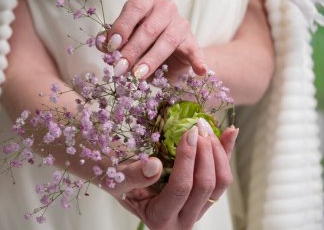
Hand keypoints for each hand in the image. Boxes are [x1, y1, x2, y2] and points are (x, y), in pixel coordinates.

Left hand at [98, 0, 206, 79]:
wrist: (169, 52)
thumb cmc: (142, 42)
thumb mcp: (125, 40)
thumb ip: (113, 41)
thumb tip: (101, 43)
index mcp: (146, 2)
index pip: (134, 8)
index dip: (122, 27)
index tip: (112, 46)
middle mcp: (165, 9)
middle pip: (149, 28)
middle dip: (132, 50)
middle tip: (120, 68)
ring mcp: (181, 24)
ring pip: (167, 41)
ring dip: (151, 60)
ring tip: (139, 76)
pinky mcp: (192, 41)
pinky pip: (195, 50)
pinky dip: (198, 60)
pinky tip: (200, 71)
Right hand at [106, 123, 238, 229]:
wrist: (120, 182)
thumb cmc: (115, 179)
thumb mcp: (116, 179)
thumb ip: (132, 176)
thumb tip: (155, 165)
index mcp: (159, 217)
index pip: (181, 188)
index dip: (188, 158)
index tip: (189, 132)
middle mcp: (182, 220)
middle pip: (205, 185)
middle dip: (205, 152)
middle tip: (198, 126)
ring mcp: (196, 210)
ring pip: (220, 184)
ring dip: (218, 152)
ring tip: (206, 128)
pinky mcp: (204, 199)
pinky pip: (223, 178)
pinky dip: (226, 153)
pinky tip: (230, 132)